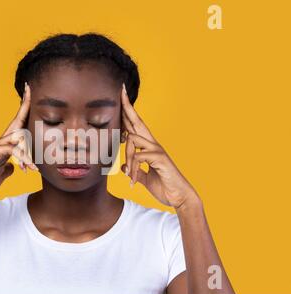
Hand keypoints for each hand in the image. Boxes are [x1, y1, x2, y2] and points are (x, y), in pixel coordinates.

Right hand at [0, 82, 36, 201]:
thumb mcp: (2, 173)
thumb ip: (10, 166)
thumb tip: (16, 166)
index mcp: (4, 145)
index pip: (17, 123)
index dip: (24, 107)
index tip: (29, 90)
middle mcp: (0, 141)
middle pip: (18, 122)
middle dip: (25, 106)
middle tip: (30, 91)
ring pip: (18, 137)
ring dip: (29, 152)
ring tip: (34, 168)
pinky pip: (12, 150)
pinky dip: (22, 159)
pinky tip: (26, 168)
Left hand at [121, 83, 199, 209]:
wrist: (180, 198)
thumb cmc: (164, 186)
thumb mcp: (144, 178)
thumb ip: (135, 171)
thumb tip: (123, 167)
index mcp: (149, 147)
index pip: (136, 126)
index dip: (128, 113)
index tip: (122, 97)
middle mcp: (154, 144)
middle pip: (138, 121)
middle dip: (128, 106)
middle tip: (120, 89)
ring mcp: (158, 150)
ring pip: (133, 139)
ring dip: (126, 156)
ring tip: (129, 176)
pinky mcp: (160, 159)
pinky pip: (139, 156)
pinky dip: (133, 169)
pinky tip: (133, 181)